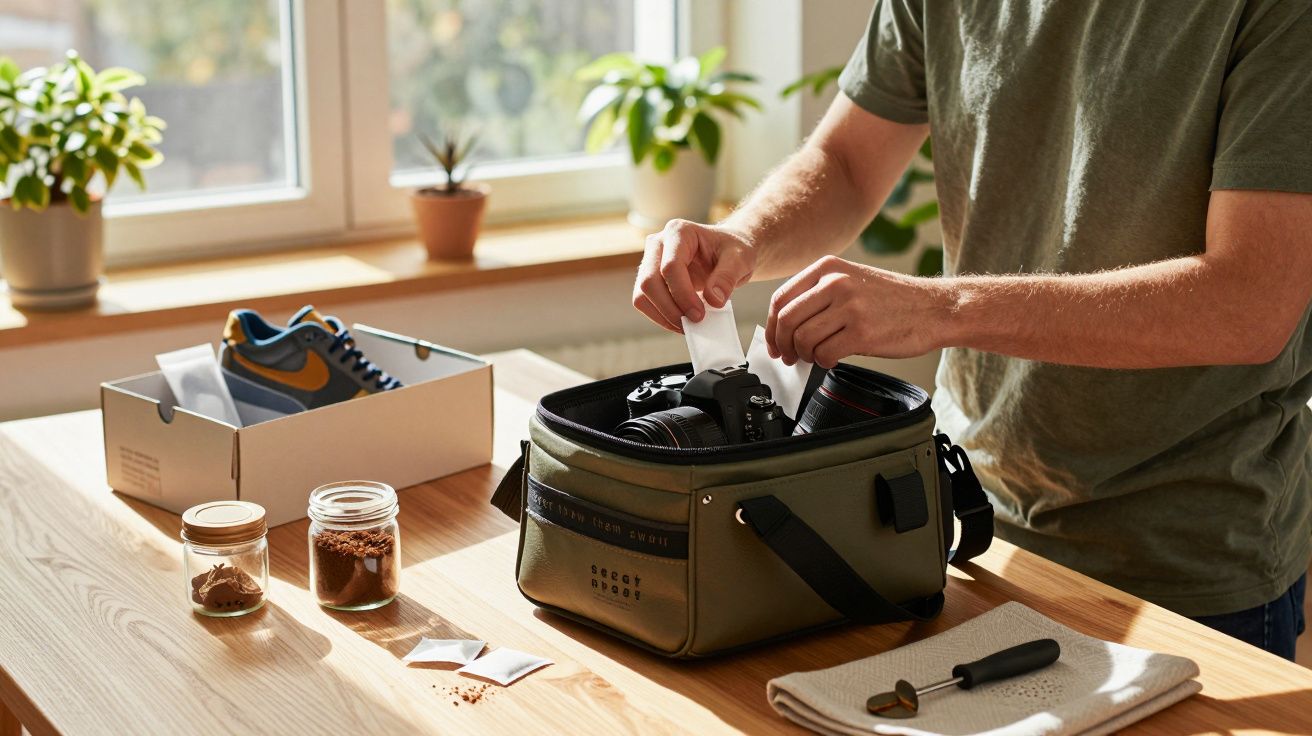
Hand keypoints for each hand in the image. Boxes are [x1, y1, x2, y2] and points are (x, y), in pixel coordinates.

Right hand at [633, 219, 755, 331]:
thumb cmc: (732, 250)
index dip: (683, 294)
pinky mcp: (650, 279)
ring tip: (688, 324)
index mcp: (679, 232)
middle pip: (649, 281)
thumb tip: (713, 300)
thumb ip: (727, 277)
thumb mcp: (740, 259)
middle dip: (670, 308)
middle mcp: (658, 244)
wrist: (727, 252)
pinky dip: (660, 317)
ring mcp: (650, 261)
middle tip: (694, 322)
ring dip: (663, 315)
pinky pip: (645, 302)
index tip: (699, 314)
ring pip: (641, 294)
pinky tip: (681, 321)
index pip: (670, 266)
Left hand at [766, 255, 949, 367]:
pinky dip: (823, 363)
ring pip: (803, 339)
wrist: (935, 308)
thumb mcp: (852, 279)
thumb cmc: (893, 298)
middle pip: (786, 321)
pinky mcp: (862, 333)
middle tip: (790, 357)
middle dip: (783, 345)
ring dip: (805, 355)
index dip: (772, 327)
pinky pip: (824, 354)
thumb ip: (819, 293)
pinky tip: (833, 360)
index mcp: (829, 267)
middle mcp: (836, 282)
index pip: (781, 298)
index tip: (775, 343)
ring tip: (817, 357)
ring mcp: (850, 307)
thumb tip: (786, 324)